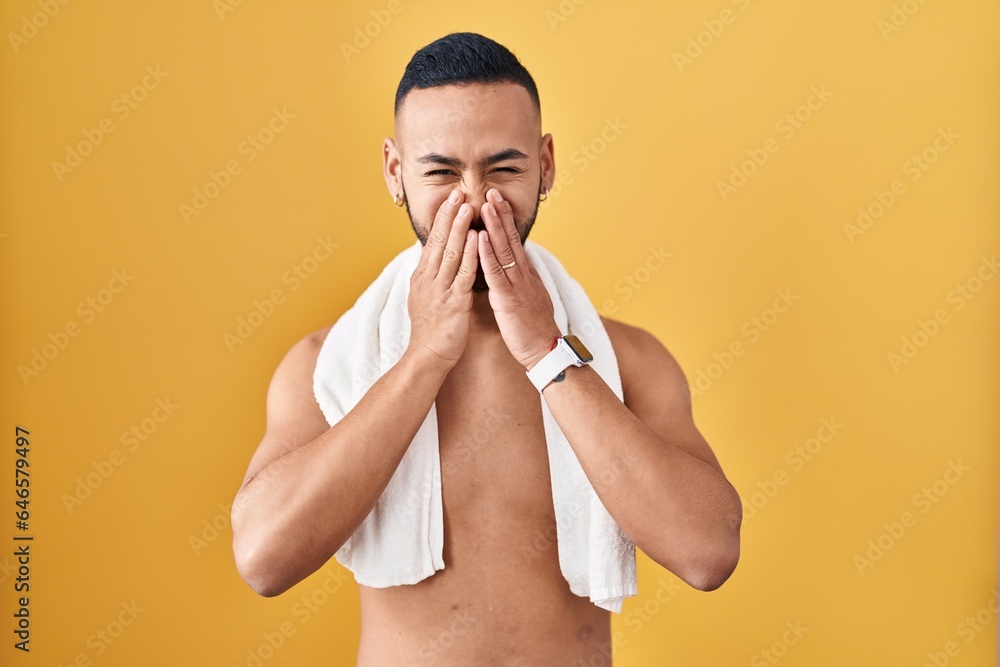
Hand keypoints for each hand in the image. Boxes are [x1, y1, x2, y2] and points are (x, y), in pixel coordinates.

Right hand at [407, 189, 478, 366]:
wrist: (427, 357)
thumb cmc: (431, 329)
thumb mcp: (426, 296)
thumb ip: (431, 276)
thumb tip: (433, 258)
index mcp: (423, 277)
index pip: (433, 241)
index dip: (442, 220)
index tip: (450, 199)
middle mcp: (429, 279)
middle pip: (440, 242)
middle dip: (449, 216)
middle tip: (457, 193)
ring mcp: (440, 290)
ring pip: (451, 253)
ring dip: (460, 229)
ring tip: (467, 207)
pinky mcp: (453, 303)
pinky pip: (463, 274)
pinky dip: (471, 255)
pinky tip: (478, 239)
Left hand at [477, 188, 560, 369]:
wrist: (545, 350)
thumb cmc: (534, 328)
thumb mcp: (528, 298)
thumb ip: (520, 281)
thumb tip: (515, 269)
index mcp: (525, 274)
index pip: (514, 241)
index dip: (505, 220)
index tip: (496, 200)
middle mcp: (523, 274)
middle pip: (511, 239)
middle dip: (500, 214)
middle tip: (491, 190)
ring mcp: (517, 285)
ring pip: (504, 250)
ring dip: (494, 226)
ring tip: (486, 204)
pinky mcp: (508, 299)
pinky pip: (496, 273)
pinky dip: (487, 254)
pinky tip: (480, 238)